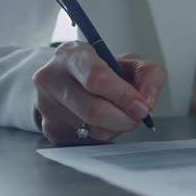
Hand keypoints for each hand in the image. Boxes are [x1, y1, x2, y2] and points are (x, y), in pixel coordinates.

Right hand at [32, 41, 165, 144]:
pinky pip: (85, 141)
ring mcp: (46, 105)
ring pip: (92, 129)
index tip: (142, 107)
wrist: (70, 81)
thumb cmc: (103, 70)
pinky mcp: (50, 128)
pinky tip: (103, 122)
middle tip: (137, 116)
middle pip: (94, 110)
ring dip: (116, 128)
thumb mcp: (130, 62)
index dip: (123, 96)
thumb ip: (149, 75)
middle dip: (124, 118)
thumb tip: (147, 102)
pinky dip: (103, 135)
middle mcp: (51, 78)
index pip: (96, 79)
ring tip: (119, 114)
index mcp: (71, 54)